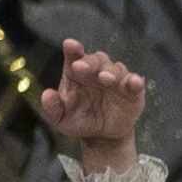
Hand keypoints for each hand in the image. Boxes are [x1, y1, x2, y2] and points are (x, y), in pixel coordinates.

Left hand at [35, 40, 148, 164]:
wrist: (103, 136)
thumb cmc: (79, 121)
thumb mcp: (61, 119)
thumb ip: (53, 107)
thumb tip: (46, 94)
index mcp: (76, 72)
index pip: (74, 56)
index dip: (73, 49)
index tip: (70, 45)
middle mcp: (96, 71)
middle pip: (96, 59)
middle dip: (90, 62)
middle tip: (81, 66)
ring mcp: (116, 79)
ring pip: (115, 68)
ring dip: (110, 72)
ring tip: (105, 78)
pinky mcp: (132, 90)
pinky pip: (135, 82)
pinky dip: (135, 81)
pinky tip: (134, 82)